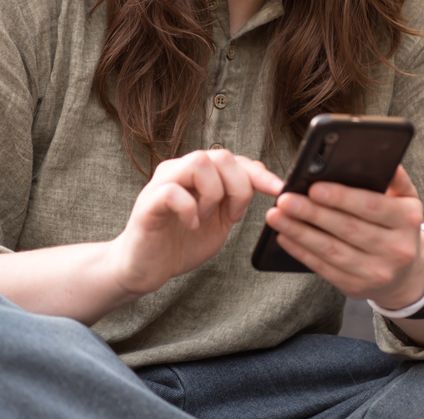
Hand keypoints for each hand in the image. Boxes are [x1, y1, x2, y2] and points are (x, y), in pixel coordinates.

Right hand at [110, 149, 282, 296]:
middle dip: (239, 186)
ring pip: (198, 162)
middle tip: (233, 216)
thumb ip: (235, 199)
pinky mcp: (148, 203)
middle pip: (220, 155)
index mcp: (198, 175)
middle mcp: (180, 171)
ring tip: (207, 218)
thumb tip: (263, 177)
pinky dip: (190, 208)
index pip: (234, 159)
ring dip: (213, 193)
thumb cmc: (180, 243)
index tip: (279, 191)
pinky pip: (172, 191)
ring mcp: (162, 184)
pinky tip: (192, 225)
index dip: (259, 173)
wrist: (145, 268)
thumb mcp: (219, 221)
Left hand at [265, 166, 423, 308]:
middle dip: (312, 213)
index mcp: (408, 219)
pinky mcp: (357, 287)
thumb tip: (379, 155)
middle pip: (348, 228)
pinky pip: (324, 268)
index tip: (314, 187)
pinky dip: (301, 251)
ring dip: (300, 232)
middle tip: (285, 199)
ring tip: (276, 215)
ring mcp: (377, 272)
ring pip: (332, 250)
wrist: (406, 274)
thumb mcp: (405, 199)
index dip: (341, 197)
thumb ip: (394, 177)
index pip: (372, 206)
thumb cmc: (397, 225)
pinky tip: (284, 237)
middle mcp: (396, 248)